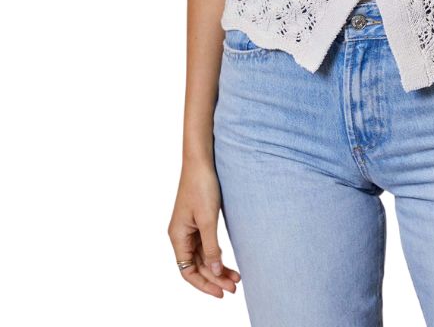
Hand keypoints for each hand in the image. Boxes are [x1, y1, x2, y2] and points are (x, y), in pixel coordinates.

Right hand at [167, 159, 241, 297]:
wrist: (202, 160)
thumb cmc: (202, 185)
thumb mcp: (208, 219)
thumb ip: (211, 247)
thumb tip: (213, 273)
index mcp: (177, 236)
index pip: (188, 271)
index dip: (203, 284)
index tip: (221, 293)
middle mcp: (181, 235)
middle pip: (197, 266)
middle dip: (215, 278)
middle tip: (235, 287)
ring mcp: (190, 228)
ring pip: (203, 257)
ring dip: (218, 268)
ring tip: (236, 277)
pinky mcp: (199, 220)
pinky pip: (206, 245)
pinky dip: (217, 254)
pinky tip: (227, 261)